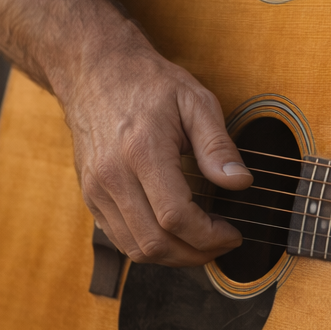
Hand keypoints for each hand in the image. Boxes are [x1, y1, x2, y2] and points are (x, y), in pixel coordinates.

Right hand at [60, 21, 250, 266]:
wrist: (96, 72)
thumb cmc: (149, 83)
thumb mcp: (195, 102)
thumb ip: (218, 146)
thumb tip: (241, 183)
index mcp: (142, 152)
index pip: (175, 217)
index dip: (209, 236)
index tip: (233, 233)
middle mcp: (112, 176)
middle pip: (155, 243)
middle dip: (196, 253)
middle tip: (223, 243)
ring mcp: (96, 189)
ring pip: (135, 249)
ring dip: (174, 257)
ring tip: (202, 243)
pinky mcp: (90, 196)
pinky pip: (120, 238)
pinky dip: (150, 246)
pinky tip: (175, 234)